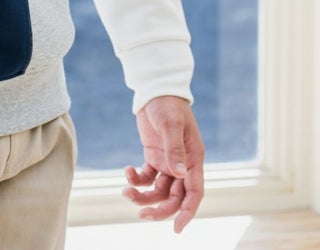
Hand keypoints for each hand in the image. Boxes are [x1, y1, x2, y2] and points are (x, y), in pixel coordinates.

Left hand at [122, 95, 203, 232]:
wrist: (155, 91)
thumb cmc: (168, 105)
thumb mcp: (171, 124)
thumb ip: (174, 148)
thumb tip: (178, 174)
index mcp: (194, 159)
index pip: (194, 192)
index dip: (187, 212)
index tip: (177, 228)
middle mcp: (183, 165)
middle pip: (174, 197)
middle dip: (159, 209)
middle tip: (141, 214)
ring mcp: (168, 163)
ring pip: (158, 191)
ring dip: (143, 196)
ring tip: (126, 191)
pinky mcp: (154, 158)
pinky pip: (146, 177)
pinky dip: (136, 179)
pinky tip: (127, 170)